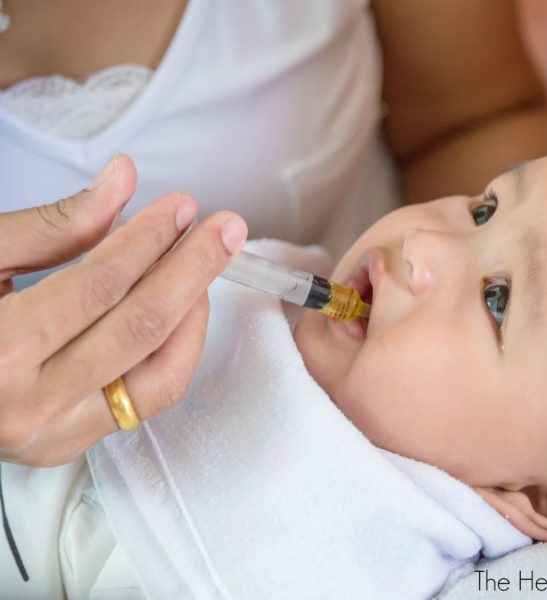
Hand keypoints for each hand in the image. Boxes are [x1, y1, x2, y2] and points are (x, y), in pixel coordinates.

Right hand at [0, 155, 247, 465]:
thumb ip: (51, 226)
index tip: (180, 206)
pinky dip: (175, 352)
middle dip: (192, 270)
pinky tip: (182, 308)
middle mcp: (29, 405)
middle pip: (141, 329)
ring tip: (203, 266)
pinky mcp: (69, 445)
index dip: (147, 240)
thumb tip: (122, 181)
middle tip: (225, 228)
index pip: (99, 286)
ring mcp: (53, 435)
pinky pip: (147, 399)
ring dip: (193, 314)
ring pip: (159, 376)